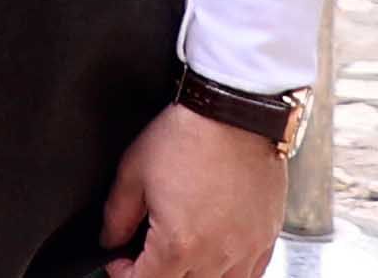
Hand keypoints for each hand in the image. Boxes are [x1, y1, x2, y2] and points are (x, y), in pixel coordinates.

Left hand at [101, 102, 287, 277]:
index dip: (124, 274)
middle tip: (144, 255)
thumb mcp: (133, 171)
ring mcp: (247, 249)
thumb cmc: (189, 136)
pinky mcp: (267, 238)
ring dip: (193, 275)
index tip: (119, 260)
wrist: (234, 115)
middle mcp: (218, 254)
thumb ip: (116, 214)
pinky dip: (228, 272)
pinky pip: (250, 274)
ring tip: (179, 253)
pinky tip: (214, 255)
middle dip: (156, 274)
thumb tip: (110, 238)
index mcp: (180, 243)